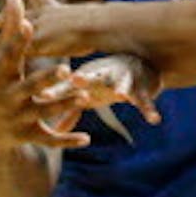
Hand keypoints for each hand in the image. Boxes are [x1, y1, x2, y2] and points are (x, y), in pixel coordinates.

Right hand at [0, 0, 91, 149]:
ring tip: (85, 98)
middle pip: (29, 87)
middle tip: (66, 70)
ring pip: (44, 112)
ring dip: (64, 105)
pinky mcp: (29, 136)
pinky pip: (51, 139)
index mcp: (0, 76)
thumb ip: (9, 29)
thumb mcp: (0, 61)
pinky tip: (87, 138)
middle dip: (46, 79)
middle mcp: (8, 98)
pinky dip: (68, 139)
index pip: (10, 55)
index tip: (31, 25)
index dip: (19, 40)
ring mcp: (18, 118)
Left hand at [35, 54, 162, 124]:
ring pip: (122, 83)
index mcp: (87, 80)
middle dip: (85, 79)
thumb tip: (54, 132)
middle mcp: (103, 77)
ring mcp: (123, 80)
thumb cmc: (106, 83)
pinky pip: (145, 100)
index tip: (42, 96)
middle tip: (77, 80)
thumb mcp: (88, 96)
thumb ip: (71, 113)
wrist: (139, 64)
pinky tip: (154, 119)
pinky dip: (149, 108)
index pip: (69, 86)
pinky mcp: (141, 88)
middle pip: (93, 78)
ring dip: (121, 87)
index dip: (55, 91)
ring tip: (121, 95)